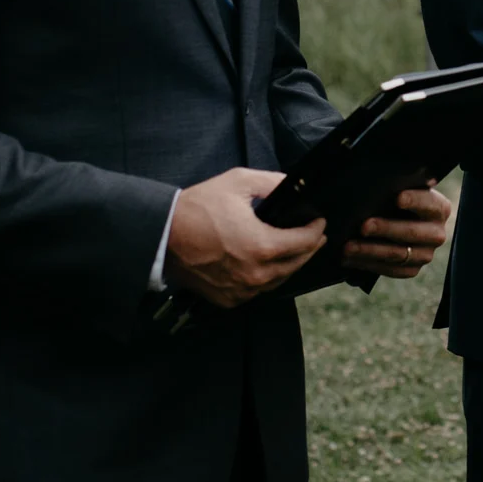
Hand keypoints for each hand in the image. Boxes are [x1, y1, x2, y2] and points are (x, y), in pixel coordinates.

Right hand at [165, 167, 326, 307]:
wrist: (162, 235)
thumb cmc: (197, 208)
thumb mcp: (238, 183)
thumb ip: (271, 183)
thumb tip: (291, 185)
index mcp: (263, 246)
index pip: (305, 243)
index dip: (317, 231)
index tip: (320, 222)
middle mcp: (256, 274)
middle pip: (296, 264)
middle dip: (309, 249)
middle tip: (315, 237)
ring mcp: (242, 290)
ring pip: (279, 281)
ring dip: (290, 265)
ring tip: (295, 250)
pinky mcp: (229, 299)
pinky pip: (257, 291)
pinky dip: (266, 279)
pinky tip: (268, 266)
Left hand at [342, 183, 451, 280]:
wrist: (397, 221)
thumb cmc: (394, 200)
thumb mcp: (399, 191)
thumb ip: (393, 189)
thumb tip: (374, 190)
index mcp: (439, 209)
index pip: (429, 203)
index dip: (415, 200)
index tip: (398, 198)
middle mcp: (437, 233)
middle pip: (411, 232)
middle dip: (385, 229)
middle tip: (363, 226)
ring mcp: (426, 254)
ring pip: (398, 255)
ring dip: (370, 251)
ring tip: (348, 247)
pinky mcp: (412, 269)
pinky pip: (391, 270)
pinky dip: (368, 264)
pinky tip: (349, 259)